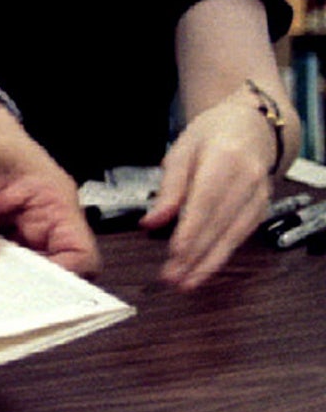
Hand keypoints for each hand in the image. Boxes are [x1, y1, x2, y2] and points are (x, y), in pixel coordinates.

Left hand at [0, 83, 98, 275]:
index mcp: (53, 199)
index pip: (80, 254)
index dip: (64, 281)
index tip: (32, 299)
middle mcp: (44, 217)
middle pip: (55, 269)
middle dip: (30, 290)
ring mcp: (21, 226)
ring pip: (26, 270)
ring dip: (5, 282)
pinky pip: (1, 260)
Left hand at [140, 91, 275, 290]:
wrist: (251, 128)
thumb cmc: (212, 134)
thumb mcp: (181, 150)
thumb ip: (168, 188)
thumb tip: (151, 222)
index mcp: (225, 159)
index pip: (206, 202)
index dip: (191, 231)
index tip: (175, 253)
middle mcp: (248, 180)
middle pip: (219, 224)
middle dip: (195, 255)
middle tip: (172, 278)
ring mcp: (259, 196)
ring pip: (233, 236)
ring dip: (208, 263)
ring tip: (186, 283)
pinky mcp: (261, 209)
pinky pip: (240, 236)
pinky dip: (221, 255)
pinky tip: (204, 269)